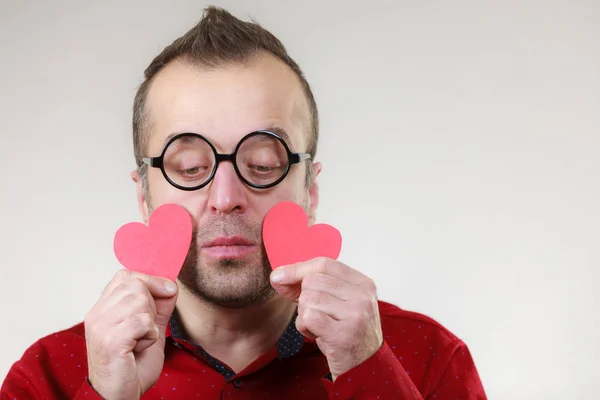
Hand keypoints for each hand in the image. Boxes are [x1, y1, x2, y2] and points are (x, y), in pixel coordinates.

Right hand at [84, 269, 178, 399]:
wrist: (119, 397)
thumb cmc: (133, 367)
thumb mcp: (150, 331)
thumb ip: (159, 308)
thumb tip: (170, 286)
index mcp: (102, 309)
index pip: (125, 276)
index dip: (150, 280)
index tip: (165, 291)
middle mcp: (97, 314)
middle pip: (135, 285)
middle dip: (152, 304)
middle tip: (146, 328)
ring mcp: (100, 326)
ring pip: (140, 301)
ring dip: (150, 322)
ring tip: (140, 340)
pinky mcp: (109, 340)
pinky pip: (142, 322)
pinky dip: (149, 335)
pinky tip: (139, 348)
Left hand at [270, 257, 382, 380]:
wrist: (365, 370)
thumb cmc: (345, 334)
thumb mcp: (335, 304)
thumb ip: (309, 287)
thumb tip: (277, 276)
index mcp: (363, 283)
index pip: (324, 263)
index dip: (297, 269)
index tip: (278, 277)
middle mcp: (363, 295)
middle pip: (312, 281)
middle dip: (303, 300)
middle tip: (317, 317)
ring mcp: (356, 314)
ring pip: (308, 299)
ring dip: (304, 316)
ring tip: (320, 328)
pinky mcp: (344, 334)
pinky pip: (308, 318)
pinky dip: (305, 328)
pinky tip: (318, 335)